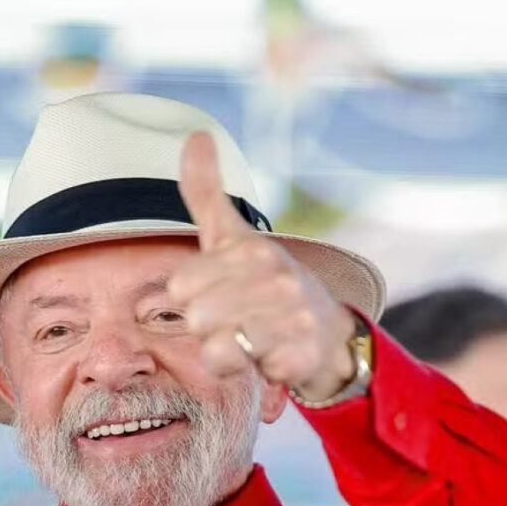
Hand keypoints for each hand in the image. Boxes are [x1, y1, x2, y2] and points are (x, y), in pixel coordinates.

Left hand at [167, 132, 355, 399]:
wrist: (328, 331)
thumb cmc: (265, 283)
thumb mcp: (232, 237)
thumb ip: (206, 192)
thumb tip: (195, 134)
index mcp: (252, 251)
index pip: (179, 288)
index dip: (193, 298)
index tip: (220, 293)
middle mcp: (275, 280)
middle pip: (194, 319)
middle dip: (208, 328)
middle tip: (236, 320)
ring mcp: (294, 318)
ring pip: (215, 349)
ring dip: (228, 352)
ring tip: (251, 339)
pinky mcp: (302, 357)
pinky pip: (248, 371)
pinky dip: (256, 370)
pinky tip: (273, 356)